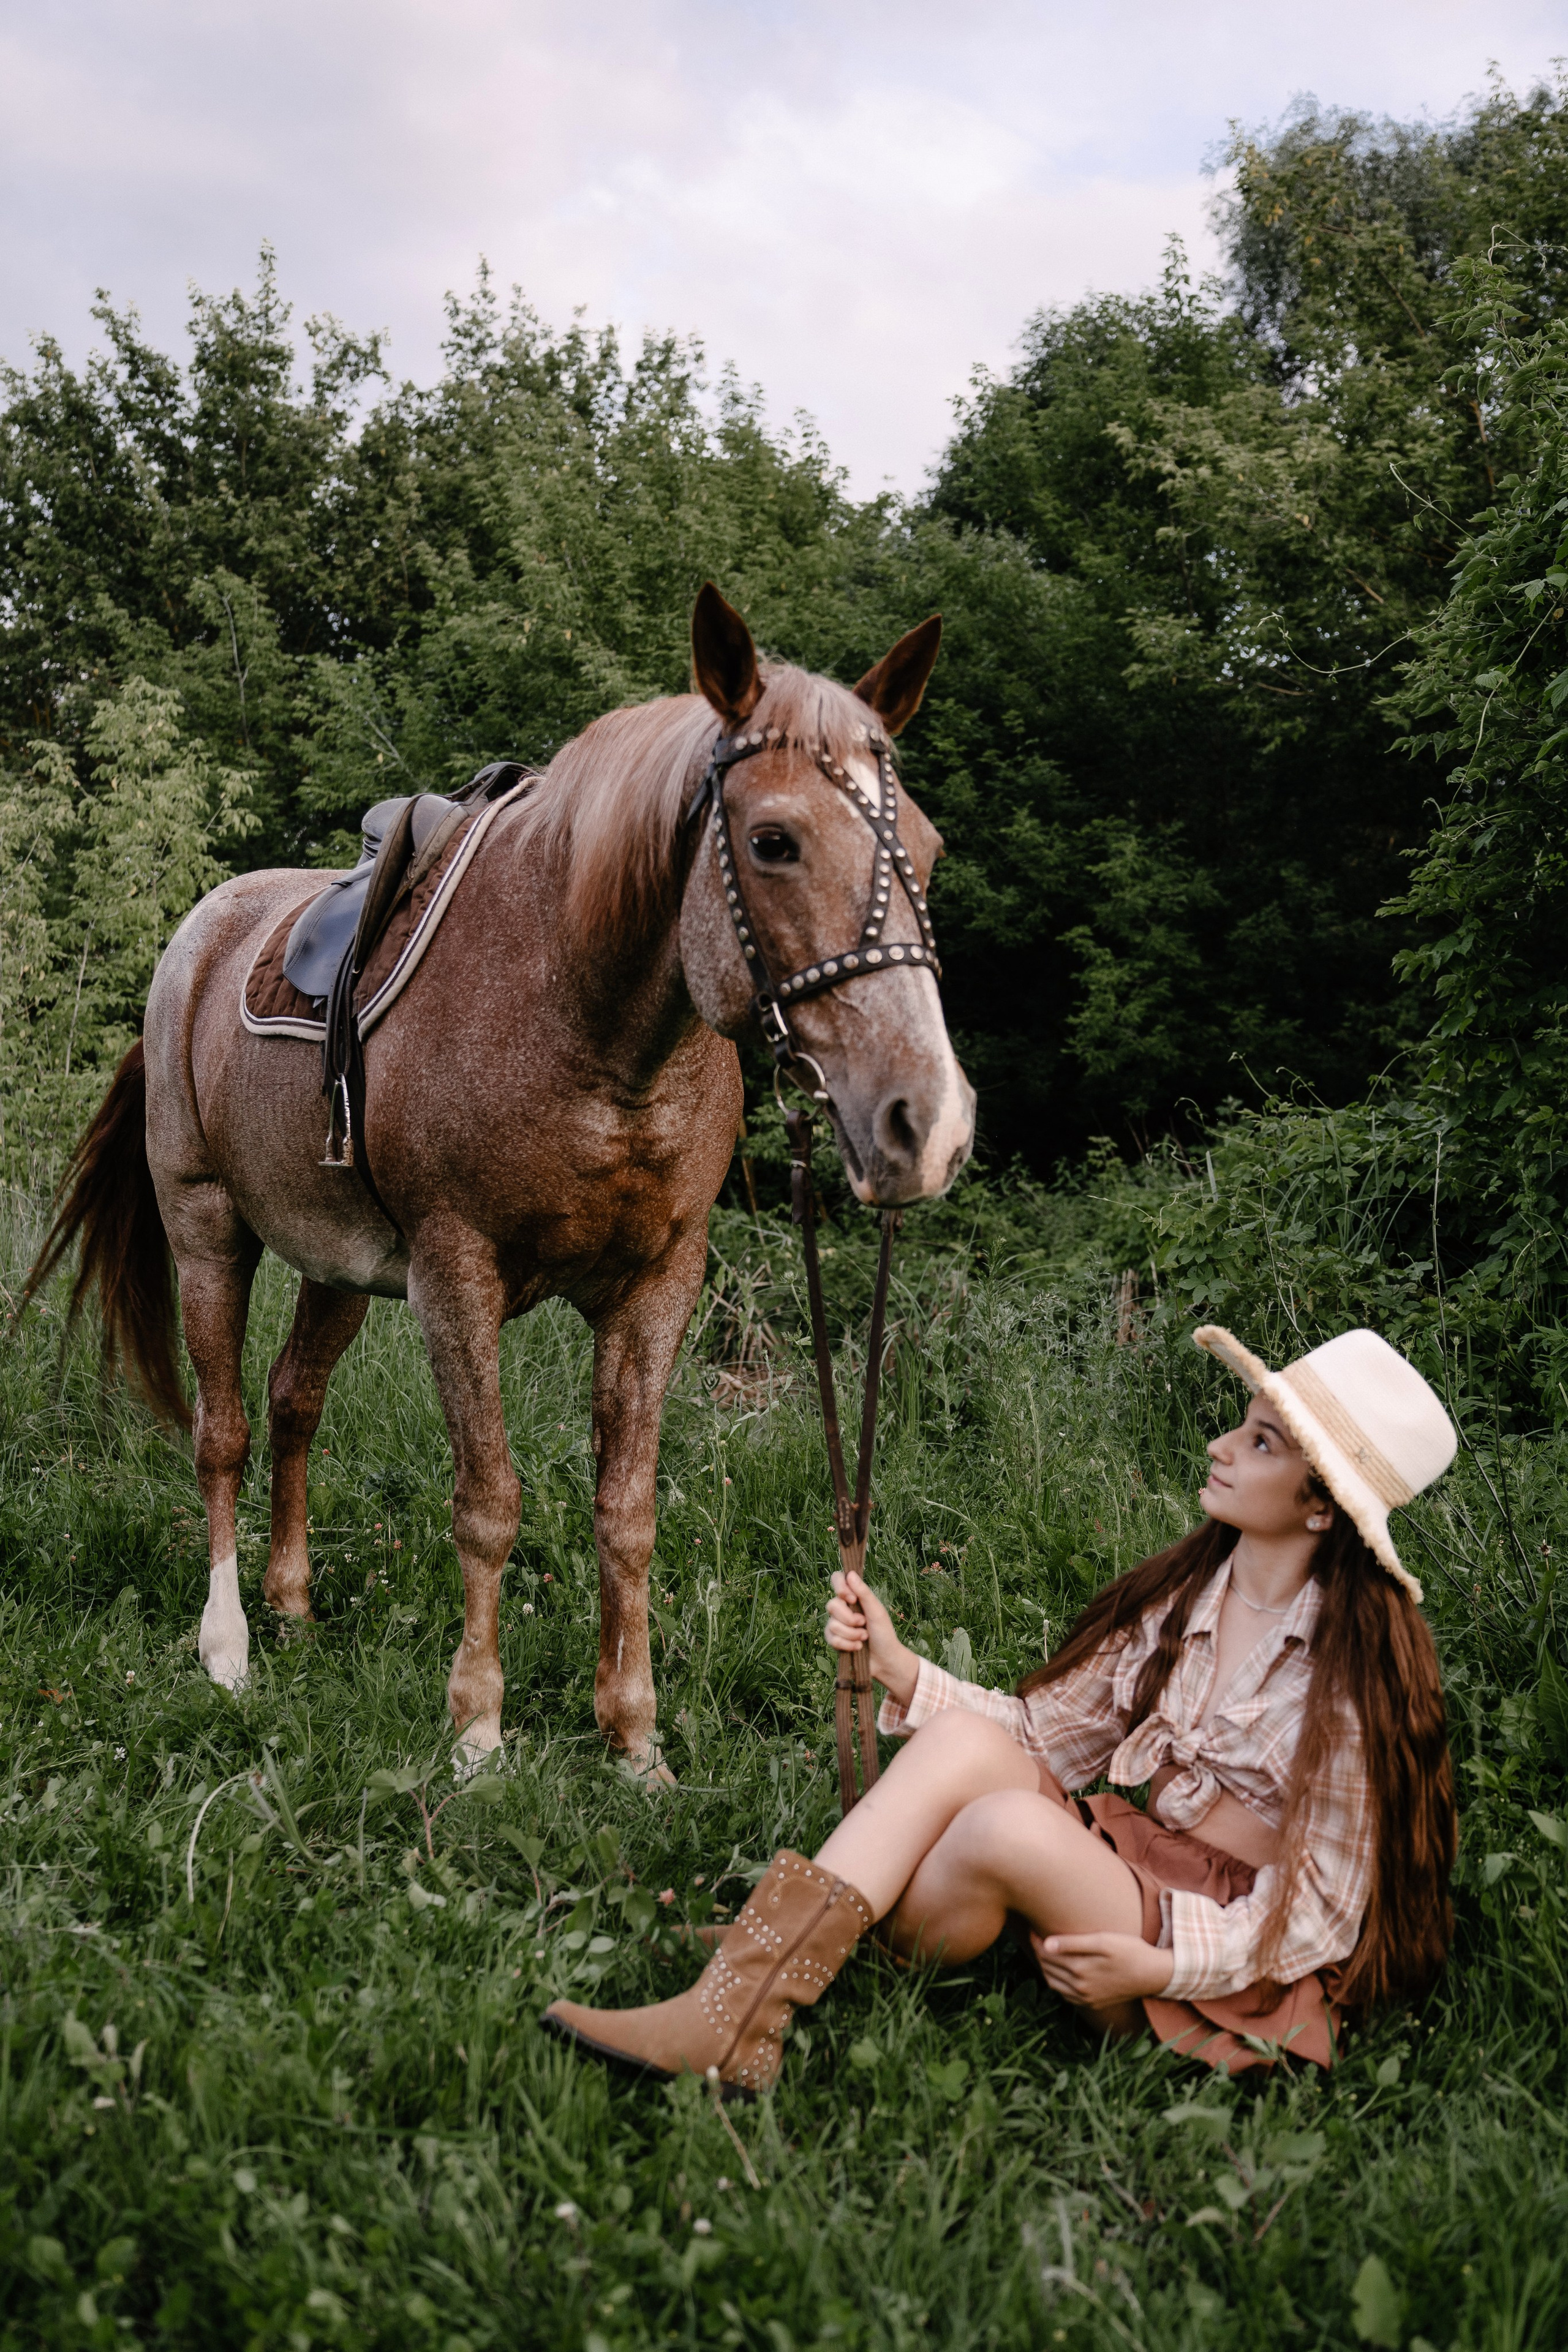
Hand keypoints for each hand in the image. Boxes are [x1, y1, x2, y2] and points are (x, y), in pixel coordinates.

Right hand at [825, 1570, 918, 1710]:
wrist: (885, 1659)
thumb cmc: (884, 1633)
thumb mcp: (876, 1611)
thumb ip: (864, 1593)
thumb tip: (850, 1574)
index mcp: (854, 1598)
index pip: (837, 1580)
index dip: (840, 1587)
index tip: (851, 1598)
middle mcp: (843, 1609)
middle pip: (832, 1605)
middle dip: (849, 1618)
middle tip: (863, 1624)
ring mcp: (837, 1625)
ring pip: (832, 1624)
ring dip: (851, 1634)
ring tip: (864, 1638)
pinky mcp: (834, 1640)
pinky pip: (832, 1639)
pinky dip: (847, 1644)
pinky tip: (857, 1647)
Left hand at [1031, 1930, 1173, 2006]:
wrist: (1153, 1974)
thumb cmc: (1129, 1950)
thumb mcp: (1103, 1940)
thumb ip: (1073, 1943)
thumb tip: (1046, 1944)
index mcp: (1080, 1969)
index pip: (1046, 1954)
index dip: (1037, 1940)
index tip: (1034, 1927)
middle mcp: (1080, 1988)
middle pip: (1048, 1968)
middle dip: (1038, 1952)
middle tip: (1036, 1936)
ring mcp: (1086, 1999)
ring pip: (1053, 1984)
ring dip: (1045, 1968)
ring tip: (1044, 1952)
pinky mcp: (1092, 2004)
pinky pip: (1065, 1995)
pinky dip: (1057, 1982)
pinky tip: (1059, 1971)